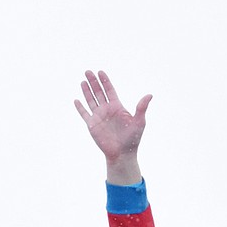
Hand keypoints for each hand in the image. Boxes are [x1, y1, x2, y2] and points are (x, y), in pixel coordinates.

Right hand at [75, 70, 150, 184]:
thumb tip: (150, 95)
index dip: (105, 81)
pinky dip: (80, 108)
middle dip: (93, 82)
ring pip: (91, 100)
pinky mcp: (92, 126)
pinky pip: (84, 114)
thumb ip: (141, 108)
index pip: (110, 90)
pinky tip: (76, 100)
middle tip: (88, 71)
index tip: (100, 72)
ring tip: (82, 81)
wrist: (123, 154)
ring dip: (86, 91)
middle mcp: (107, 110)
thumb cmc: (132, 139)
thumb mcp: (139, 122)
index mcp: (117, 107)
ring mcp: (99, 117)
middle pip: (99, 92)